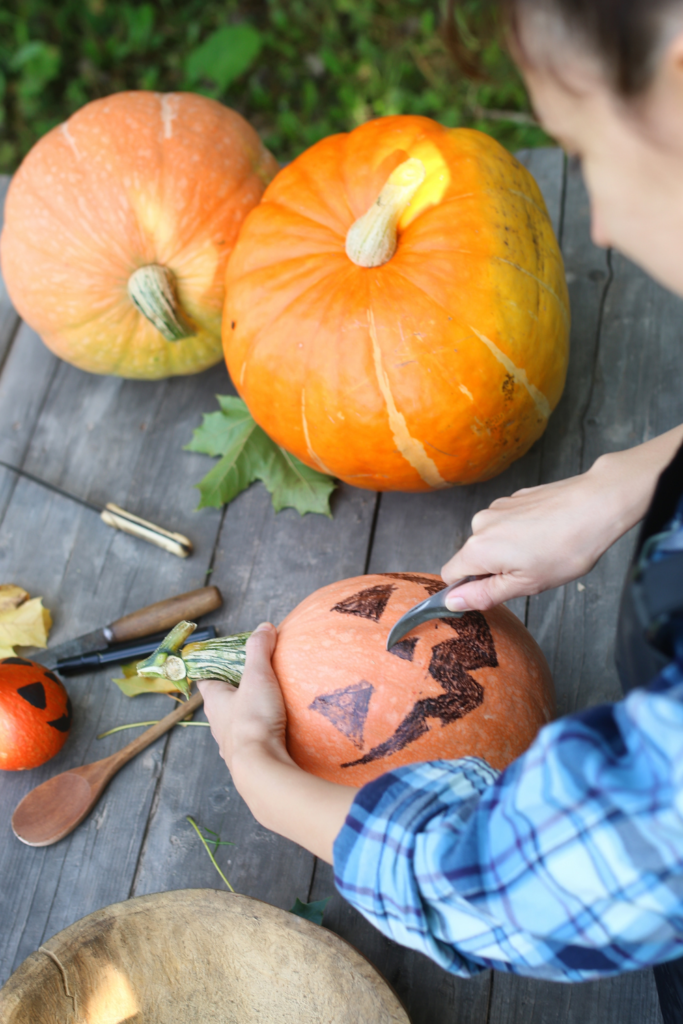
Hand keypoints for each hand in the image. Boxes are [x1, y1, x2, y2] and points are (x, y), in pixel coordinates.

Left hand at [198, 622, 357, 863]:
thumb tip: (264, 627)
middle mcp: (218, 724)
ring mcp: (231, 745)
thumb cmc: (253, 720)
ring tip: (269, 705)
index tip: (225, 658)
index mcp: (214, 702)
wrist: (262, 770)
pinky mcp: (248, 761)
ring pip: (235, 725)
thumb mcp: (258, 677)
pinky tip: (276, 732)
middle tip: (254, 679)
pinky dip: (261, 735)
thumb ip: (259, 649)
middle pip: (221, 702)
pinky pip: (253, 743)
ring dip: (247, 715)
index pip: (205, 679)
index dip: (212, 667)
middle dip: (234, 691)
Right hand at [441, 427, 682, 611]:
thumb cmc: (566, 548)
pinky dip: (522, 532)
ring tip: (544, 551)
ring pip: (493, 539)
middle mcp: (480, 523)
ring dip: (510, 550)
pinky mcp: (515, 497)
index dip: (467, 589)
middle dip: (494, 569)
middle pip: (473, 556)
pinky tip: (548, 534)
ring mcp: (498, 506)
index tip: (494, 593)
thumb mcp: (524, 585)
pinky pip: (508, 523)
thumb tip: (452, 602)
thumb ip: (483, 594)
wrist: (596, 505)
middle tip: (531, 573)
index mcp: (477, 549)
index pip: (450, 575)